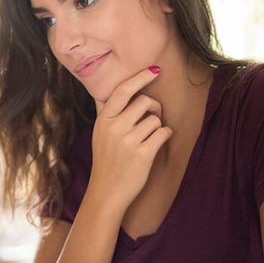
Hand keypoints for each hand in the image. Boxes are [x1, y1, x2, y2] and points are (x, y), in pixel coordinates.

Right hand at [89, 67, 172, 208]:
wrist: (106, 192)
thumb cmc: (106, 160)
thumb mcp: (99, 133)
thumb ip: (105, 112)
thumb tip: (103, 91)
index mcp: (103, 120)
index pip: (122, 91)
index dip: (140, 78)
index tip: (154, 70)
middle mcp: (114, 128)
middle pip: (145, 102)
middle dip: (154, 108)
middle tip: (151, 119)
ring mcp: (128, 141)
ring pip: (156, 118)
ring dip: (157, 126)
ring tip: (148, 138)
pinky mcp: (143, 155)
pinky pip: (163, 133)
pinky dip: (164, 136)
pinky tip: (156, 145)